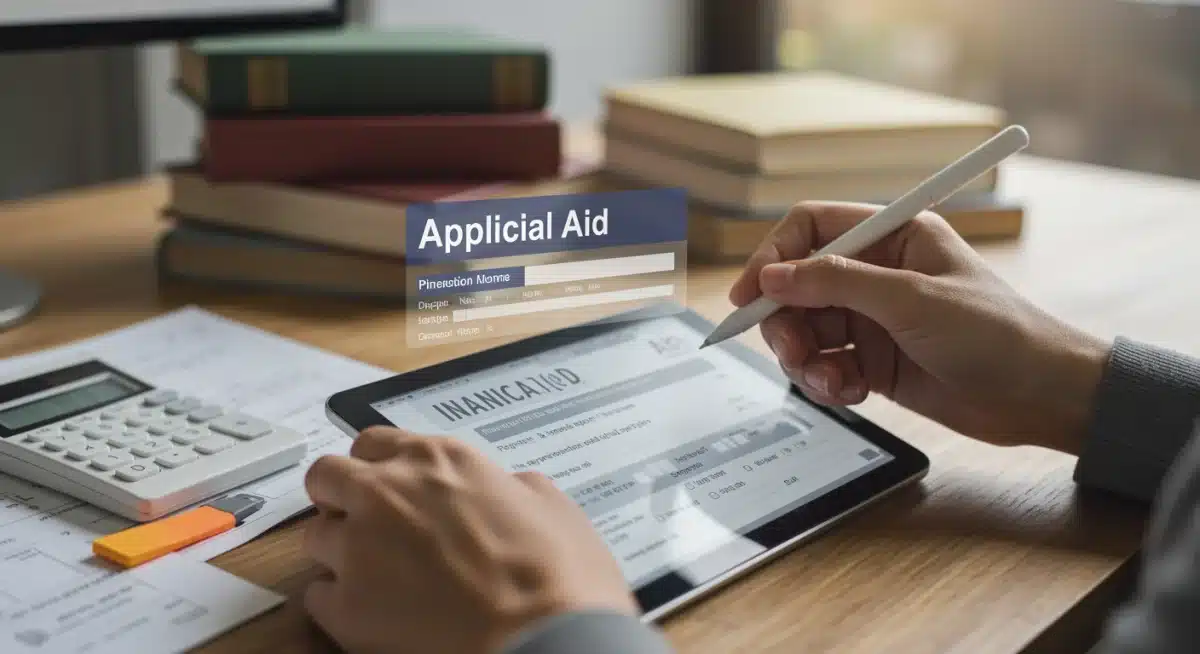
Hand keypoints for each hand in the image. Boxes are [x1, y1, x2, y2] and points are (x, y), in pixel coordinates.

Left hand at [301, 427, 635, 653]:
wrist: (546, 639)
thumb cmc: (560, 575)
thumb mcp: (548, 504)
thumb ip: (508, 486)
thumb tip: (503, 491)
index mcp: (438, 460)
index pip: (372, 444)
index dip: (377, 468)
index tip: (387, 487)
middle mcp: (387, 493)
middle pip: (326, 477)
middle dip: (339, 497)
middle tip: (364, 524)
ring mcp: (360, 550)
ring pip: (315, 536)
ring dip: (339, 552)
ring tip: (375, 577)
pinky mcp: (347, 609)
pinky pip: (317, 598)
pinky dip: (338, 605)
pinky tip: (371, 616)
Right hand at [730, 201, 1110, 453]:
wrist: (1040, 397)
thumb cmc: (998, 335)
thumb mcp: (913, 300)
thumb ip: (837, 284)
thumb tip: (772, 277)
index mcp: (892, 236)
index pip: (810, 229)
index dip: (773, 257)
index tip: (750, 295)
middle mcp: (877, 273)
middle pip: (796, 285)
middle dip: (785, 320)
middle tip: (791, 351)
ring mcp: (873, 318)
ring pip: (805, 330)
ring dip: (805, 358)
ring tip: (828, 380)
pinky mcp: (873, 361)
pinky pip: (825, 365)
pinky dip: (826, 381)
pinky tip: (850, 392)